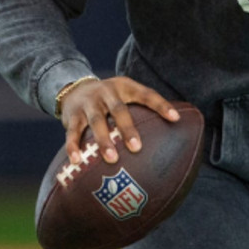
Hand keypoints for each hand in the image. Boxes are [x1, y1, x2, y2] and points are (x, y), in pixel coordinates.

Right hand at [59, 75, 180, 165]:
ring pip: (96, 121)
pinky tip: (77, 161)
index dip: (161, 105)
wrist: (74, 88)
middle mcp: (107, 93)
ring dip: (103, 141)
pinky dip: (73, 146)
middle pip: (119, 109)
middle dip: (127, 128)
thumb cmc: (110, 99)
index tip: (175, 118)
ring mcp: (89, 103)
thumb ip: (143, 110)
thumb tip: (175, 130)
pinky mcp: (72, 115)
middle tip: (137, 148)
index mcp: (125, 87)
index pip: (146, 94)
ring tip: (112, 159)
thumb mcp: (125, 95)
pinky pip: (72, 132)